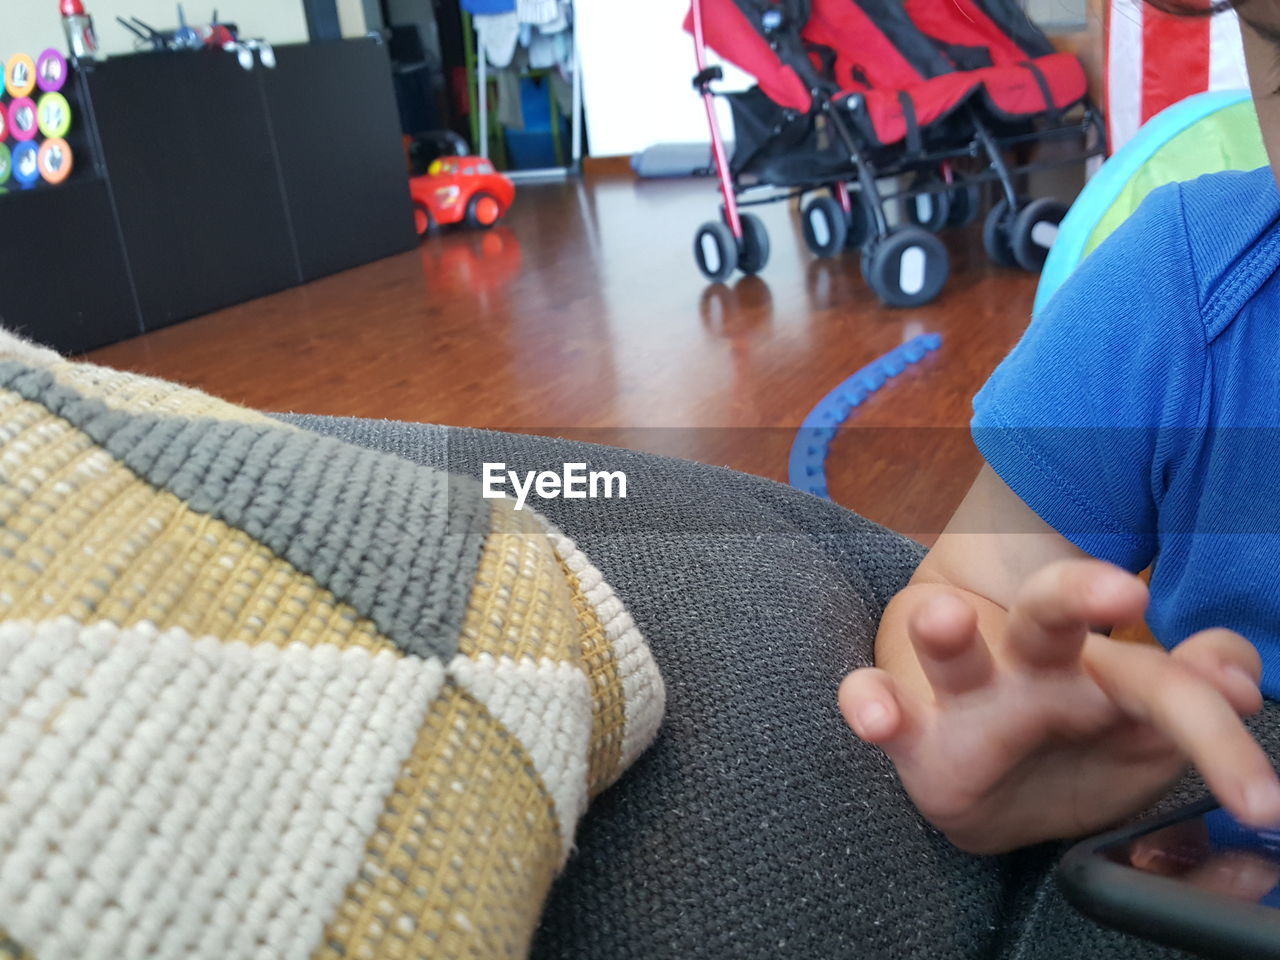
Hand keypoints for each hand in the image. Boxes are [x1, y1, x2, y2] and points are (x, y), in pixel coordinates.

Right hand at [839, 559, 1279, 853]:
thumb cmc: (1065, 738)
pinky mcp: (911, 736)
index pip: (1155, 675)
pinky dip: (869, 703)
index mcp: (1095, 669)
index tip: (1243, 716)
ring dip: (947, 632)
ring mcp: (965, 696)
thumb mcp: (1138, 725)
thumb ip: (1191, 696)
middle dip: (1078, 594)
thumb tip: (1235, 676)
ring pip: (954, 651)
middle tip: (1125, 589)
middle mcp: (1028, 669)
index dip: (1204, 696)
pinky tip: (876, 717)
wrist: (978, 771)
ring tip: (944, 617)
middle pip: (1051, 615)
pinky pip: (875, 702)